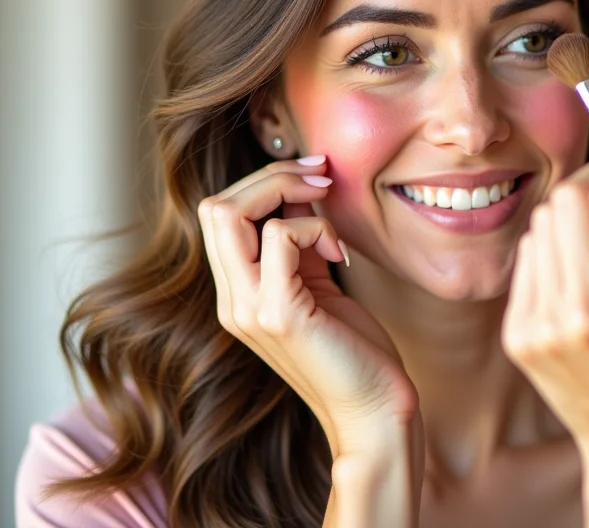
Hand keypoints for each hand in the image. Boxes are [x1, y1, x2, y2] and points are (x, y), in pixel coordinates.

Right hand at [198, 156, 418, 456]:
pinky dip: (314, 228)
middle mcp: (232, 301)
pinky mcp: (278, 315)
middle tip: (320, 177)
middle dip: (271, 176)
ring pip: (230, 213)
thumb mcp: (317, 283)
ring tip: (326, 206)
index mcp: (237, 293)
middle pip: (215, 206)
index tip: (312, 177)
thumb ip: (299, 244)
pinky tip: (338, 255)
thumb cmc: (353, 348)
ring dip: (286, 191)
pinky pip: (280, 237)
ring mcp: (248, 309)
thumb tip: (301, 192)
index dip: (262, 183)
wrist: (373, 411)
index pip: (219, 215)